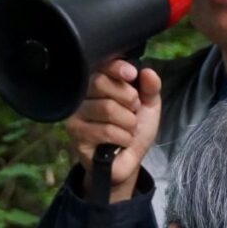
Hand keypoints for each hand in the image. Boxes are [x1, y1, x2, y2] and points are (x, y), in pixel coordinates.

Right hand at [63, 58, 161, 201]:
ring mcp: (76, 114)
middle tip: (134, 111)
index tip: (132, 74)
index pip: (101, 66)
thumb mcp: (149, 106)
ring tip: (129, 129)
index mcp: (99, 84)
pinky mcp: (76, 134)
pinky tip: (122, 142)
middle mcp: (83, 96)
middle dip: (127, 98)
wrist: (127, 162)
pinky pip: (106, 130)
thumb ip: (150, 88)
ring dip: (128, 122)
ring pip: (106, 108)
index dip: (116, 67)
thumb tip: (147, 71)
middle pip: (100, 83)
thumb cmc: (134, 130)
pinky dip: (123, 137)